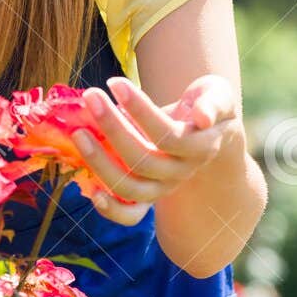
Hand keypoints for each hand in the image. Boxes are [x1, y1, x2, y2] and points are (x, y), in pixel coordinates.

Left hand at [69, 74, 241, 225]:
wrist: (204, 134)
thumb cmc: (205, 105)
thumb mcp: (218, 94)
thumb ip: (213, 101)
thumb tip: (202, 118)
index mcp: (201, 147)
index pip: (168, 135)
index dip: (141, 110)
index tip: (115, 82)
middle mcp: (181, 172)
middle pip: (144, 161)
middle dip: (113, 127)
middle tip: (90, 97)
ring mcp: (163, 188)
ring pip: (131, 188)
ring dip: (100, 163)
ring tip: (78, 133)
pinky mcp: (147, 197)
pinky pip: (131, 215)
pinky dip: (111, 210)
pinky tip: (90, 191)